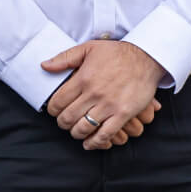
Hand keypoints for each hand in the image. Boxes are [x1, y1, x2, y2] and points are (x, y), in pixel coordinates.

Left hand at [42, 40, 165, 149]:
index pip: (58, 102)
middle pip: (68, 118)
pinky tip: (90, 143)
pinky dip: (95, 143)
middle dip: (62, 123)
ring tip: (76, 130)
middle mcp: (94, 93)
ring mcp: (109, 105)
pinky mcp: (123, 113)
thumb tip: (44, 66)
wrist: (145, 58)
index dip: (52, 109)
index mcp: (83, 78)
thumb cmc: (117, 53)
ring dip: (76, 133)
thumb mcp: (89, 48)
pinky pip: (105, 134)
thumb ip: (65, 58)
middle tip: (65, 122)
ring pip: (83, 128)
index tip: (55, 111)